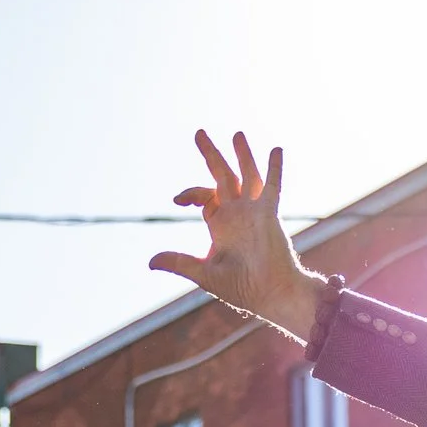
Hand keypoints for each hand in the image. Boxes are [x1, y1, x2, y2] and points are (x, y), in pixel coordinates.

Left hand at [149, 130, 325, 334]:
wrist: (270, 293)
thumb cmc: (241, 287)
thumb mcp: (204, 274)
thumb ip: (179, 263)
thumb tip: (150, 262)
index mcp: (223, 225)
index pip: (206, 197)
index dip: (191, 193)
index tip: (177, 201)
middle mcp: (238, 214)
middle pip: (222, 177)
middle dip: (210, 155)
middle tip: (198, 133)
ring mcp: (255, 212)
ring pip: (247, 175)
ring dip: (242, 155)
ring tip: (236, 134)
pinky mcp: (269, 213)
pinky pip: (272, 186)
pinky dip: (274, 168)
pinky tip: (276, 149)